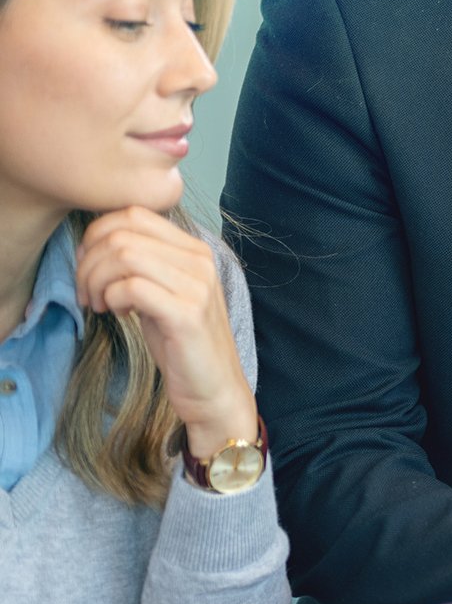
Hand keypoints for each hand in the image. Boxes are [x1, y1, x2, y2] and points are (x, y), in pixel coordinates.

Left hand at [74, 209, 256, 457]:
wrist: (213, 390)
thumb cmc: (181, 343)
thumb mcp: (161, 293)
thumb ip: (142, 263)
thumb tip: (95, 243)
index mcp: (194, 250)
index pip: (134, 213)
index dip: (97, 234)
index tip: (89, 266)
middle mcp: (200, 261)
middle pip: (122, 234)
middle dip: (89, 263)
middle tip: (86, 292)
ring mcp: (197, 286)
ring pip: (124, 256)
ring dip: (96, 281)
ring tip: (97, 304)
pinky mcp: (187, 314)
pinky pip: (132, 288)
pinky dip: (111, 299)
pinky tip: (116, 314)